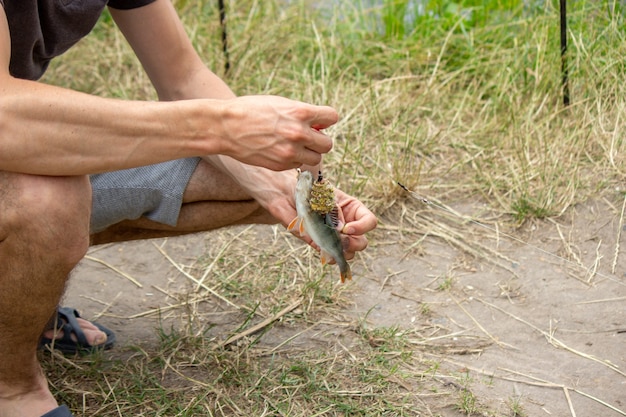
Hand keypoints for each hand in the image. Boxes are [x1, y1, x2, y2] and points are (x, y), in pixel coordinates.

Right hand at [220, 96, 337, 170]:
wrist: (225, 126)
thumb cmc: (251, 110)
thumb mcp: (280, 103)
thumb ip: (301, 113)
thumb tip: (320, 123)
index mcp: (301, 112)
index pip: (332, 117)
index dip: (326, 120)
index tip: (319, 122)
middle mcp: (299, 133)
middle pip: (328, 144)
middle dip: (319, 141)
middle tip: (308, 138)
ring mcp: (290, 152)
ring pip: (316, 159)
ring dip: (308, 153)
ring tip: (294, 146)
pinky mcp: (281, 165)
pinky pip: (298, 165)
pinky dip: (293, 160)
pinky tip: (279, 151)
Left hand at [280, 183, 376, 259]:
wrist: (287, 194)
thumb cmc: (307, 190)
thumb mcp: (323, 196)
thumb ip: (332, 211)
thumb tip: (339, 229)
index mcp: (352, 209)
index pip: (369, 221)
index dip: (362, 227)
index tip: (346, 229)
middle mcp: (347, 224)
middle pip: (362, 242)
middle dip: (353, 244)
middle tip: (340, 240)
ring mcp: (336, 237)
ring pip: (350, 252)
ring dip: (342, 252)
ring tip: (330, 246)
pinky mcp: (323, 244)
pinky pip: (333, 257)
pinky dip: (330, 257)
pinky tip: (323, 252)